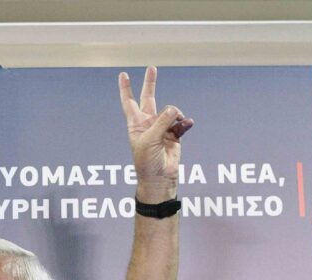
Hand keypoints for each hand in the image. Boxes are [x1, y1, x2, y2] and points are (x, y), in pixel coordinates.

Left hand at [118, 66, 192, 201]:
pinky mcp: (174, 135)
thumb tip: (175, 109)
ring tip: (178, 123)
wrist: (159, 179)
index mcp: (136, 124)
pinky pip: (182, 123)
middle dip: (150, 84)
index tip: (123, 75)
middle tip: (152, 68)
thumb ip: (161, 121)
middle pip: (149, 98)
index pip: (129, 102)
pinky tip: (188, 123)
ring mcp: (162, 128)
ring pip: (171, 112)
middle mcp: (148, 124)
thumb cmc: (147, 162)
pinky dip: (185, 122)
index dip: (125, 89)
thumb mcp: (150, 139)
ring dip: (176, 115)